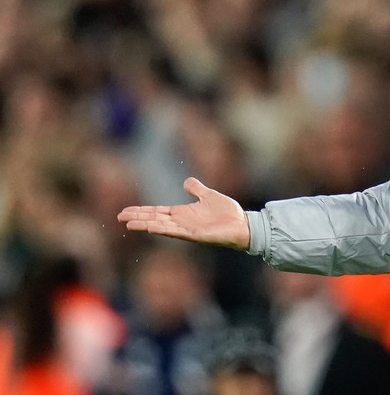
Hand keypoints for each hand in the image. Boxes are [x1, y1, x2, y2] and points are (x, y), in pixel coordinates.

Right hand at [117, 177, 250, 250]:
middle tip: (119, 216)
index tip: (125, 211)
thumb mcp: (209, 196)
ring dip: (146, 225)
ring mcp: (188, 230)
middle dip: (138, 218)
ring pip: (162, 226)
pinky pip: (177, 232)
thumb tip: (185, 182)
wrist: (242, 224)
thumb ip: (196, 189)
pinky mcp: (196, 235)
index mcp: (183, 214)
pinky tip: (152, 227)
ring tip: (129, 224)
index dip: (142, 211)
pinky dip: (164, 229)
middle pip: (154, 219)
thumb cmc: (227, 213)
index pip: (157, 212)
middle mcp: (182, 222)